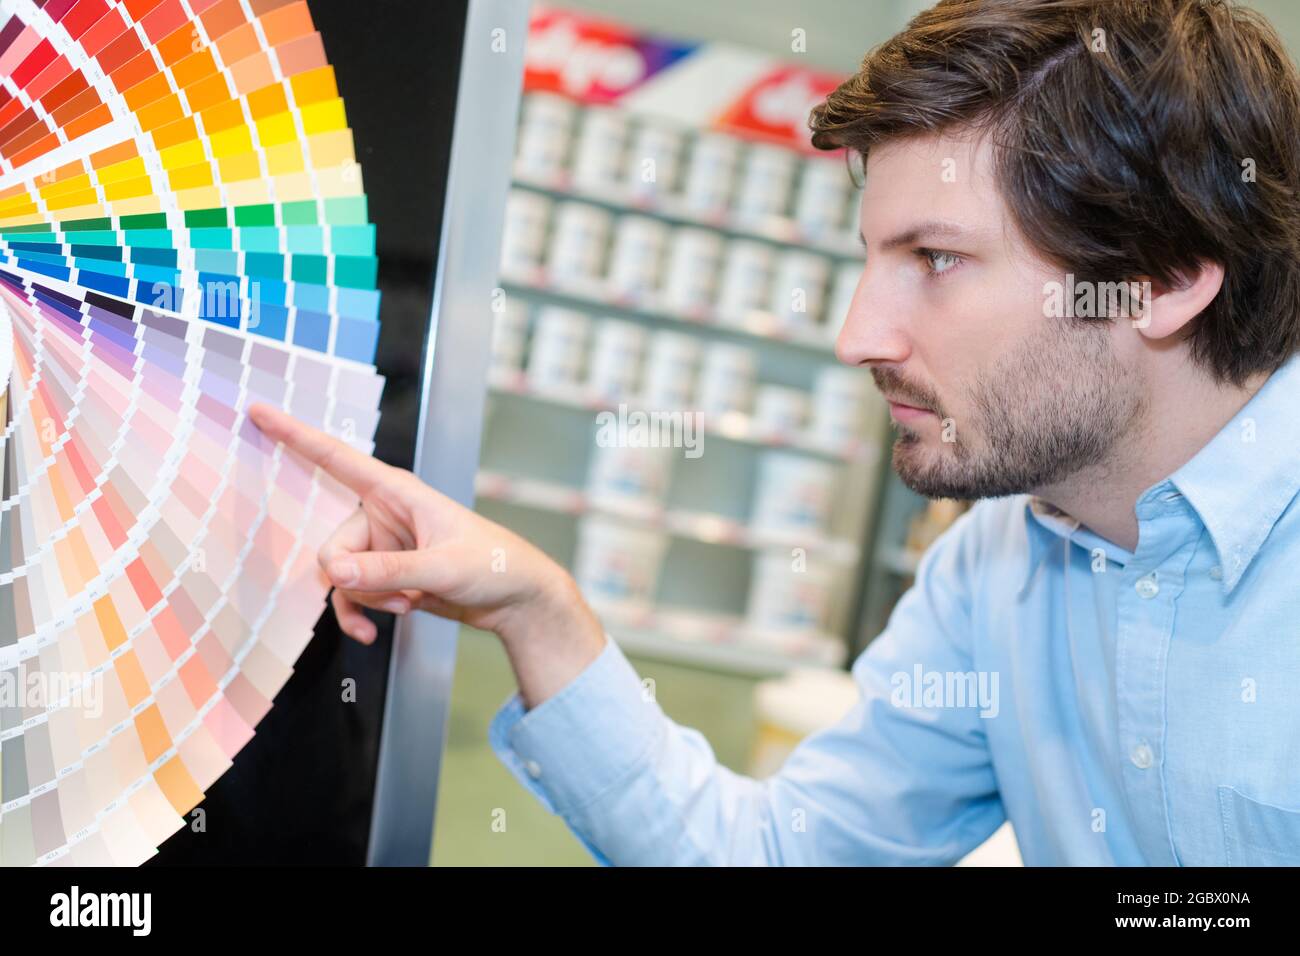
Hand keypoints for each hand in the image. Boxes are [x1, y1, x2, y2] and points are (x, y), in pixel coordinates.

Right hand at [247, 404, 601, 663]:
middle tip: (399, 592)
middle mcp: (382, 515)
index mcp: (396, 491)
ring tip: (409, 604)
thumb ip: (389, 571)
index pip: (335, 457)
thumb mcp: (443, 567)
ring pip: (341, 578)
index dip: (294, 434)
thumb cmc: (494, 566)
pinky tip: (375, 633)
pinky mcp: (385, 576)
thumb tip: (337, 575)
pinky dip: (359, 615)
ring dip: (368, 600)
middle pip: (332, 546)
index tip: (258, 409)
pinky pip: (350, 597)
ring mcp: (381, 548)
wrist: (517, 601)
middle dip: (355, 579)